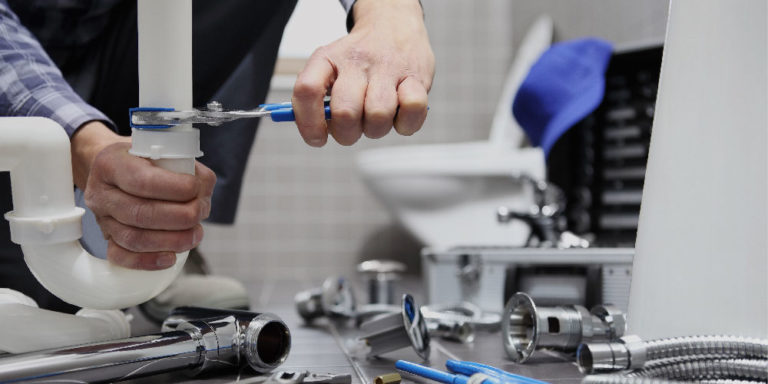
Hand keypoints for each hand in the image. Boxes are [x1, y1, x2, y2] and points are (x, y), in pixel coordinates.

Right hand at [71, 122, 215, 269]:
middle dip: (180, 218)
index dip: (174, 189)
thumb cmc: (144, 160)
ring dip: (172, 241)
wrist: (115, 169)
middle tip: (199, 214)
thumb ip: (187, 167)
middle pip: (140, 213)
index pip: (142, 181)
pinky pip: (121, 257)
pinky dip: (148, 261)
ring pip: (134, 239)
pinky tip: (170, 258)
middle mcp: (102, 193)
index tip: (195, 189)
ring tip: (194, 235)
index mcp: (112, 163)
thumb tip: (202, 192)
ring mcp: (101, 219)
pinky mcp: (106, 239)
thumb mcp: (162, 151)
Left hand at [292, 0, 434, 145]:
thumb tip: (315, 133)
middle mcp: (356, 61)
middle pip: (345, 113)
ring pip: (378, 116)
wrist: (394, 23)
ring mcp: (388, 68)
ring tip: (378, 117)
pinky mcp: (417, 77)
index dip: (309, 123)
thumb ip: (316, 99)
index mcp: (328, 58)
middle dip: (348, 134)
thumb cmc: (359, 59)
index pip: (308, 90)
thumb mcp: (329, 67)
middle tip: (354, 128)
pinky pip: (413, 109)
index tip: (318, 139)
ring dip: (377, 128)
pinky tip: (401, 111)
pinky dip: (406, 121)